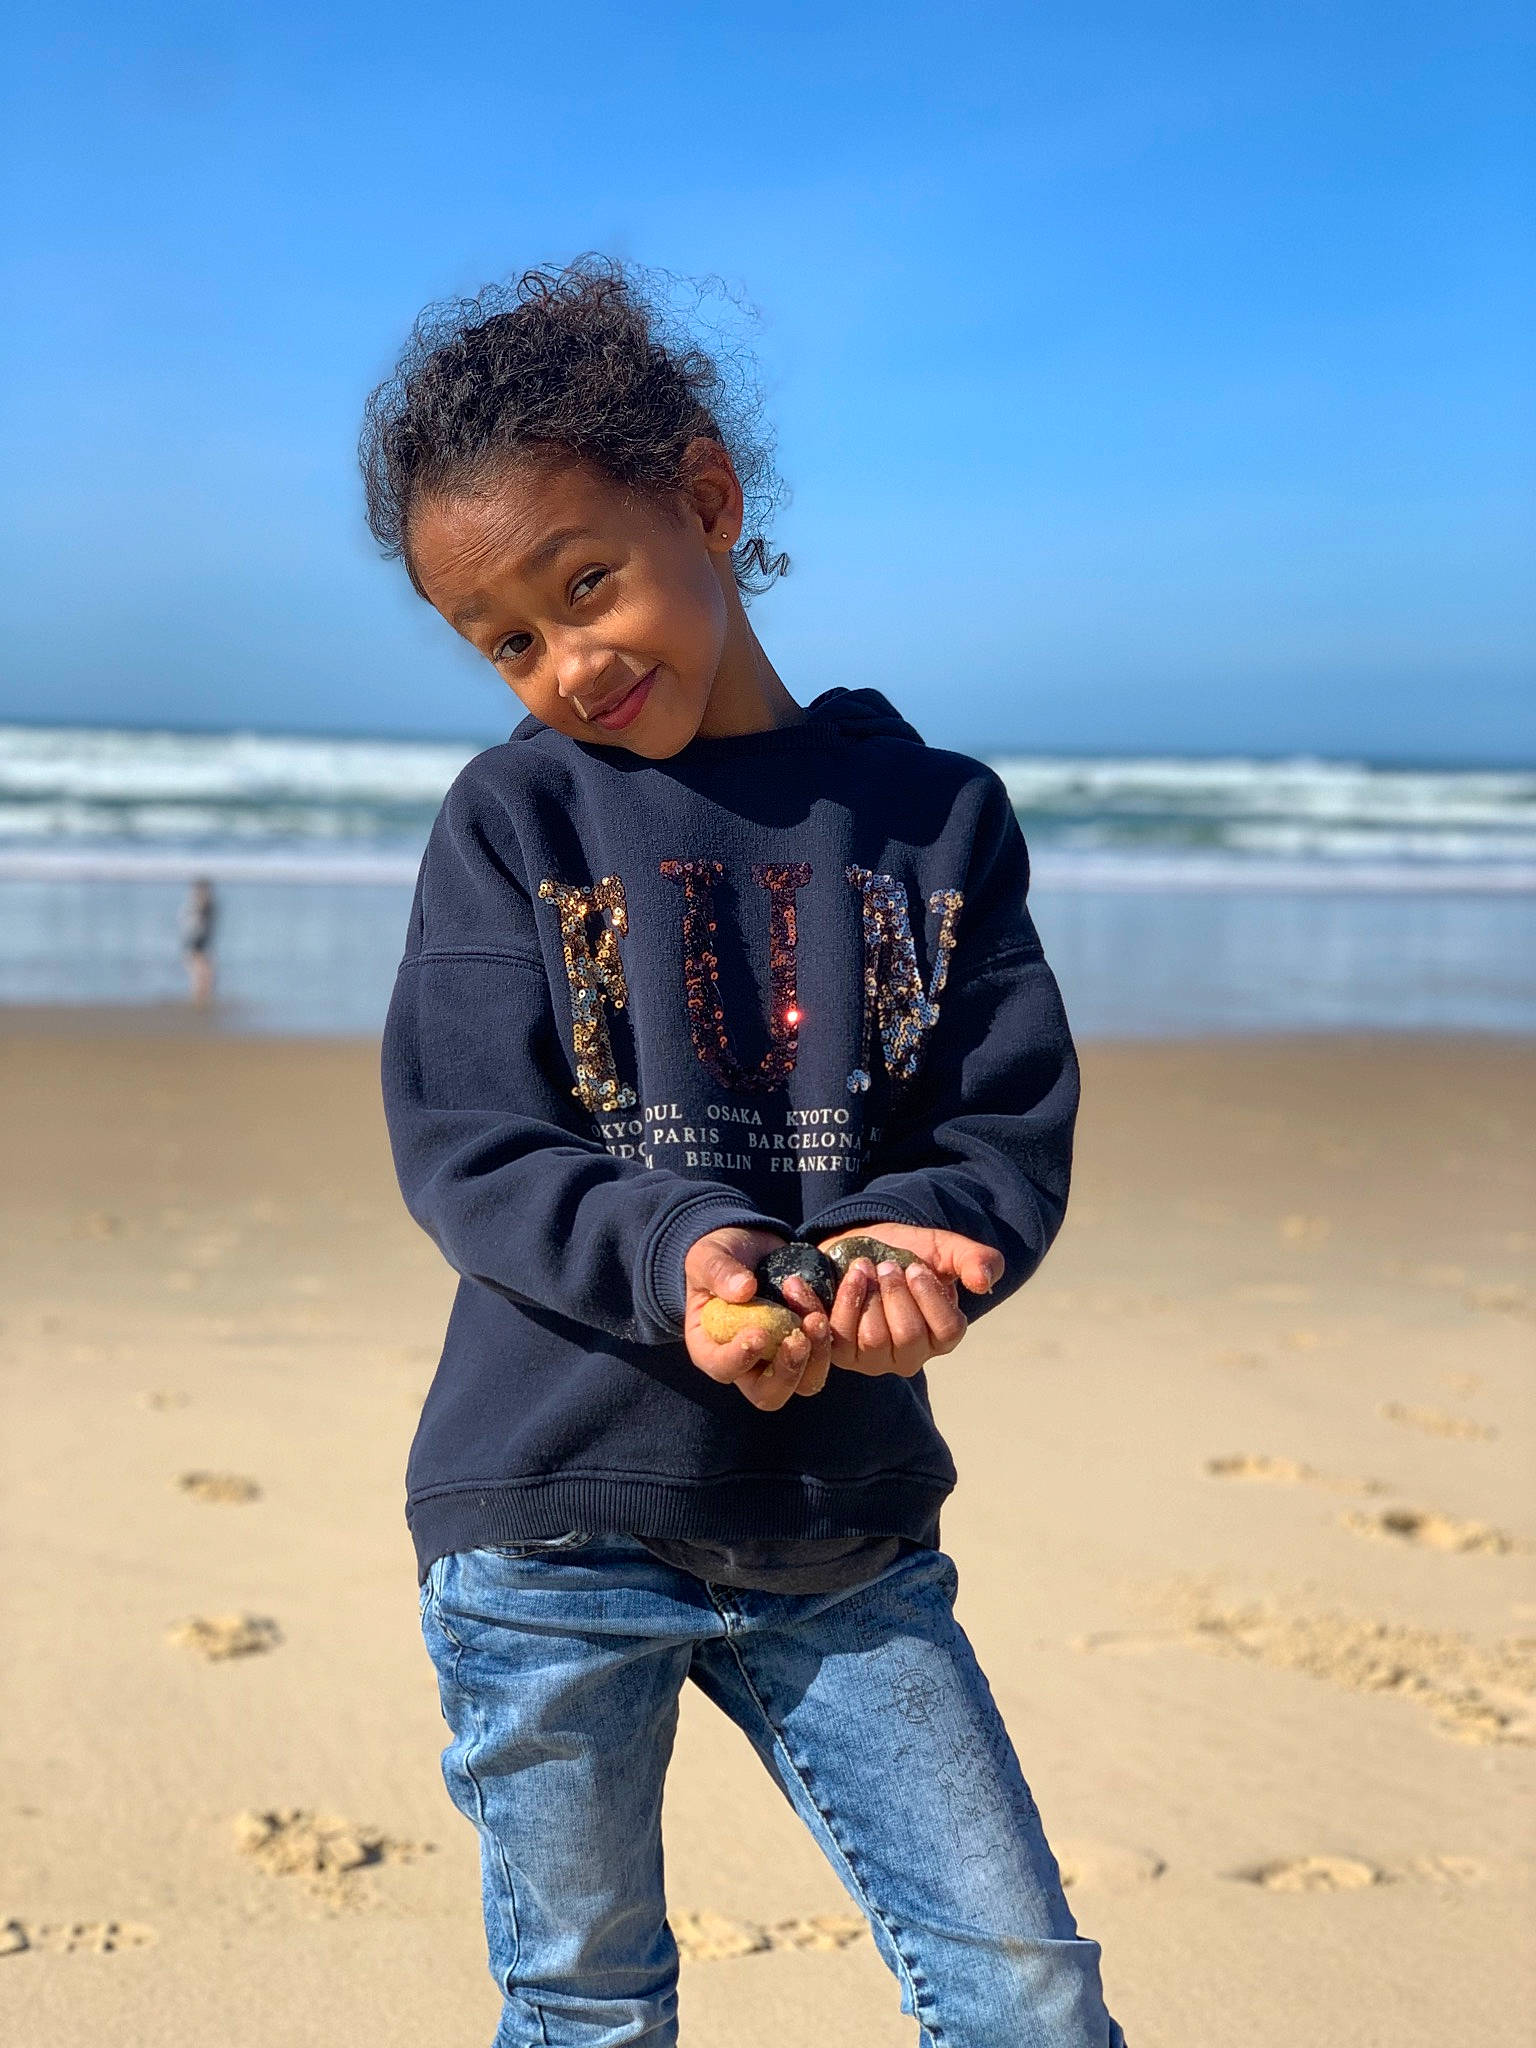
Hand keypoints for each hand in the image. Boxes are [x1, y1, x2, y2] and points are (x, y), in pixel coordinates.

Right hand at [683, 1227, 833, 1409]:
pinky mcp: (805, 1348)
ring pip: (803, 1383)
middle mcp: (745, 1365)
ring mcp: (778, 1360)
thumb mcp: (708, 1256)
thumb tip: (744, 1290)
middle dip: (786, 1372)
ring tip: (816, 1319)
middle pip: (768, 1394)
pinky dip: (828, 1340)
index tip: (758, 1334)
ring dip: (815, 1357)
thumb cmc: (719, 1255)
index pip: (722, 1368)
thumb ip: (719, 1272)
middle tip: (797, 1338)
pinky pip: (823, 1358)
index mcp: (710, 1349)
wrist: (751, 1247)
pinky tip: (826, 1311)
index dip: (739, 1359)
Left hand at [816, 1225, 1003, 1378]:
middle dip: (895, 1293)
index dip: (929, 1296)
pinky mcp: (842, 1354)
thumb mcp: (944, 1249)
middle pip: (908, 1335)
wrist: (860, 1248)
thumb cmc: (907, 1254)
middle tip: (887, 1266)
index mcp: (942, 1336)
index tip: (915, 1267)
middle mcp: (911, 1356)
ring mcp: (875, 1359)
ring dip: (867, 1294)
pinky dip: (840, 1301)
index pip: (947, 1330)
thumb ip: (975, 1260)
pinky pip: (839, 1335)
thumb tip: (984, 1281)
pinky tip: (843, 1278)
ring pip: (873, 1337)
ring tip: (864, 1267)